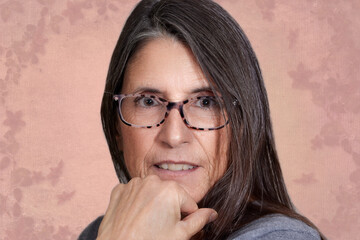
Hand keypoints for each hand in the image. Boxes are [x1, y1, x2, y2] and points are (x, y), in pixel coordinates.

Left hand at [96, 175, 216, 239]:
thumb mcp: (181, 235)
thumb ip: (199, 220)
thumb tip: (212, 213)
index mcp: (171, 189)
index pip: (189, 204)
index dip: (185, 218)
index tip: (174, 228)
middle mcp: (152, 181)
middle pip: (170, 196)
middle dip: (168, 209)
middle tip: (159, 227)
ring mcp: (133, 184)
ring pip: (152, 193)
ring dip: (152, 203)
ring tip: (146, 223)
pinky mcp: (119, 190)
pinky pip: (133, 193)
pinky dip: (135, 202)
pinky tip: (134, 217)